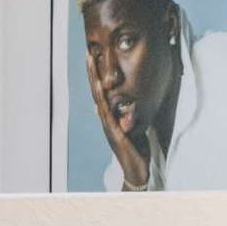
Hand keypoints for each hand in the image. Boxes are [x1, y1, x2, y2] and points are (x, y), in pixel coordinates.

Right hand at [91, 59, 153, 188]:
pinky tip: (100, 89)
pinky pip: (108, 114)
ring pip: (99, 99)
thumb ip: (131, 116)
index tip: (94, 58)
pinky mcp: (116, 134)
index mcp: (111, 118)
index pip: (102, 93)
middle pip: (97, 92)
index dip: (97, 76)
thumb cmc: (137, 150)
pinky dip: (103, 100)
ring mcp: (109, 126)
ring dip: (94, 81)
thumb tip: (132, 104)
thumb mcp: (134, 128)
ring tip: (91, 64)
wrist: (137, 171)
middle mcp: (107, 120)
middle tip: (88, 54)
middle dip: (93, 73)